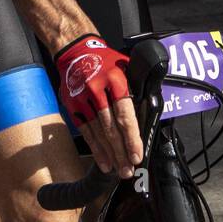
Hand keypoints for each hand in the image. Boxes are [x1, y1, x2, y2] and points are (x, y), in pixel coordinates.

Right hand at [54, 35, 142, 178]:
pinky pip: (85, 132)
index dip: (131, 137)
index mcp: (116, 80)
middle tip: (129, 169)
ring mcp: (83, 99)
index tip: (137, 154)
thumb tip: (149, 112)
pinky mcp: (73, 106)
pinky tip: (103, 161)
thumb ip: (136, 87)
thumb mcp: (126, 66)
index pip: (125, 114)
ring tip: (119, 170)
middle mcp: (98, 90)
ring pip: (98, 133)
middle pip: (111, 128)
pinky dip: (95, 148)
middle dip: (121, 152)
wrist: (76, 51)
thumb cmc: (106, 60)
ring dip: (109, 154)